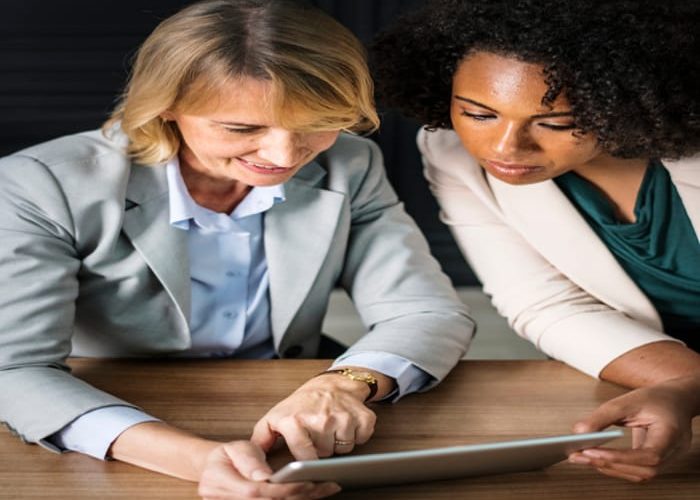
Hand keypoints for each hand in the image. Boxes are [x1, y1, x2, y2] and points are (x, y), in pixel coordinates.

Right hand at [198, 440, 340, 498]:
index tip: (308, 482)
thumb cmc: (227, 455)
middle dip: (300, 496)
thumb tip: (265, 477)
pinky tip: (314, 495)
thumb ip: (249, 461)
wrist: (213, 469)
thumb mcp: (235, 448)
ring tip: (327, 489)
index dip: (283, 489)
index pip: (256, 492)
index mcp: (218, 483)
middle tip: (328, 485)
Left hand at [251, 373, 376, 459]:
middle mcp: (320, 418)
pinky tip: (347, 423)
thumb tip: (252, 458)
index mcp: (296, 420)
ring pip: (345, 449)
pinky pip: (362, 439)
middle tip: (318, 431)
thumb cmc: (302, 404)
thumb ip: (261, 438)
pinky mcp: (363, 416)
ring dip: (339, 442)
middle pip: (326, 455)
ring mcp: (343, 417)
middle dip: (323, 447)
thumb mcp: (276, 417)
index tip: (307, 453)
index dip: (307, 459)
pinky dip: (357, 434)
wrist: (331, 384)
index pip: (305, 458)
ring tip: (331, 426)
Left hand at [569, 375, 699, 481]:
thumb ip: (603, 416)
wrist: (675, 401)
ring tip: (580, 458)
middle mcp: (673, 452)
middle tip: (577, 455)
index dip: (620, 457)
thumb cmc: (655, 398)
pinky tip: (594, 458)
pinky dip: (614, 466)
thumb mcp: (628, 400)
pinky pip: (636, 471)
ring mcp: (667, 460)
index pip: (650, 455)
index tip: (591, 452)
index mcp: (672, 434)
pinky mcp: (655, 462)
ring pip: (638, 475)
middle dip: (608, 464)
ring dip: (608, 468)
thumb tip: (579, 431)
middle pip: (643, 470)